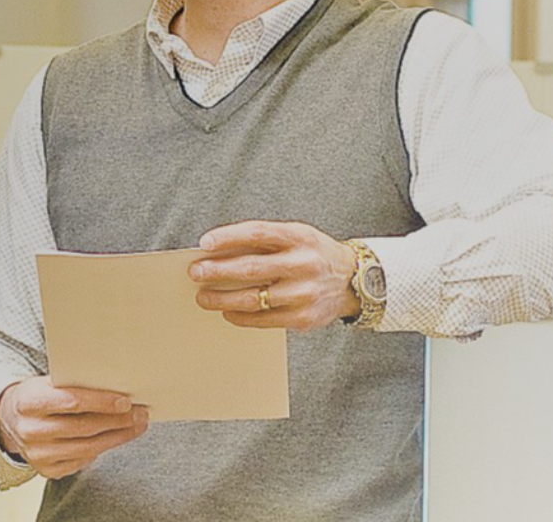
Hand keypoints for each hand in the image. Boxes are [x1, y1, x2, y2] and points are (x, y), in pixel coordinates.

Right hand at [0, 375, 148, 478]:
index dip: (101, 402)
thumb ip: (73, 386)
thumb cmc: (37, 397)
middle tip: (140, 413)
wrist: (10, 420)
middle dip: (117, 421)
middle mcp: (30, 430)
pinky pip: (82, 461)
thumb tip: (116, 391)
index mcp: (28, 401)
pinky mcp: (46, 470)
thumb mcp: (46, 383)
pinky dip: (101, 449)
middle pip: (84, 427)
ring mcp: (37, 454)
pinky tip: (114, 438)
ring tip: (136, 426)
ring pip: (88, 447)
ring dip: (117, 436)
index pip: (71, 401)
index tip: (126, 401)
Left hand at [190, 220, 359, 329]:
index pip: (258, 233)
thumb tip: (217, 250)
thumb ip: (263, 240)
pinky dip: (240, 316)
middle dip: (217, 271)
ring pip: (253, 298)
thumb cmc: (314, 254)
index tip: (204, 242)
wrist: (356, 281)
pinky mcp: (304, 317)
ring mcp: (304, 293)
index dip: (228, 237)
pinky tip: (227, 311)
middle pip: (251, 268)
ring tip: (204, 297)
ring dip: (222, 298)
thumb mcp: (296, 236)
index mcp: (299, 237)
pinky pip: (264, 320)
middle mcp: (303, 264)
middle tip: (196, 272)